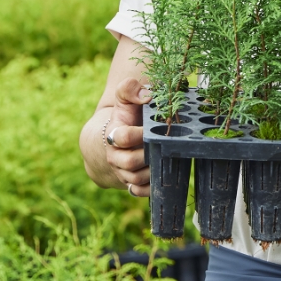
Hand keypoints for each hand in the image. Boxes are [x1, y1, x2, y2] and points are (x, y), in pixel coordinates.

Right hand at [104, 78, 151, 197]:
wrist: (124, 135)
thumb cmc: (130, 115)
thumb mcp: (127, 98)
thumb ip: (129, 89)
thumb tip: (145, 95)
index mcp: (115, 133)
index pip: (120, 137)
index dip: (135, 134)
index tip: (148, 129)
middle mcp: (116, 155)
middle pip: (128, 162)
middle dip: (146, 155)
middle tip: (163, 146)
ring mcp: (123, 171)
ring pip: (135, 178)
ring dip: (151, 171)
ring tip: (166, 159)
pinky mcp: (132, 182)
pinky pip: (139, 191)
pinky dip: (150, 188)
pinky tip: (161, 177)